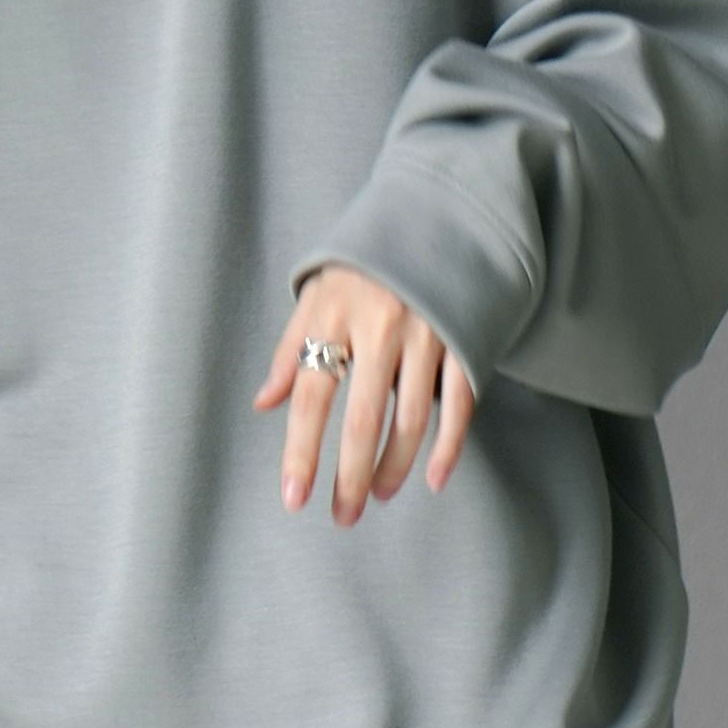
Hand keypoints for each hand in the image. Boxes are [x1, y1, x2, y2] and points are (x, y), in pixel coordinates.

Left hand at [253, 263, 474, 523]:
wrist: (435, 211)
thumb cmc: (363, 262)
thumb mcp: (316, 292)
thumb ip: (290, 348)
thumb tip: (263, 403)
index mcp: (333, 313)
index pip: (310, 395)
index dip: (301, 450)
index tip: (294, 497)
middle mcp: (379, 324)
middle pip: (361, 417)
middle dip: (349, 475)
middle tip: (343, 516)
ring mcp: (427, 332)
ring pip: (410, 419)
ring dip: (394, 466)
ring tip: (378, 496)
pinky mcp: (464, 338)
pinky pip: (458, 404)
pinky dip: (448, 446)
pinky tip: (432, 478)